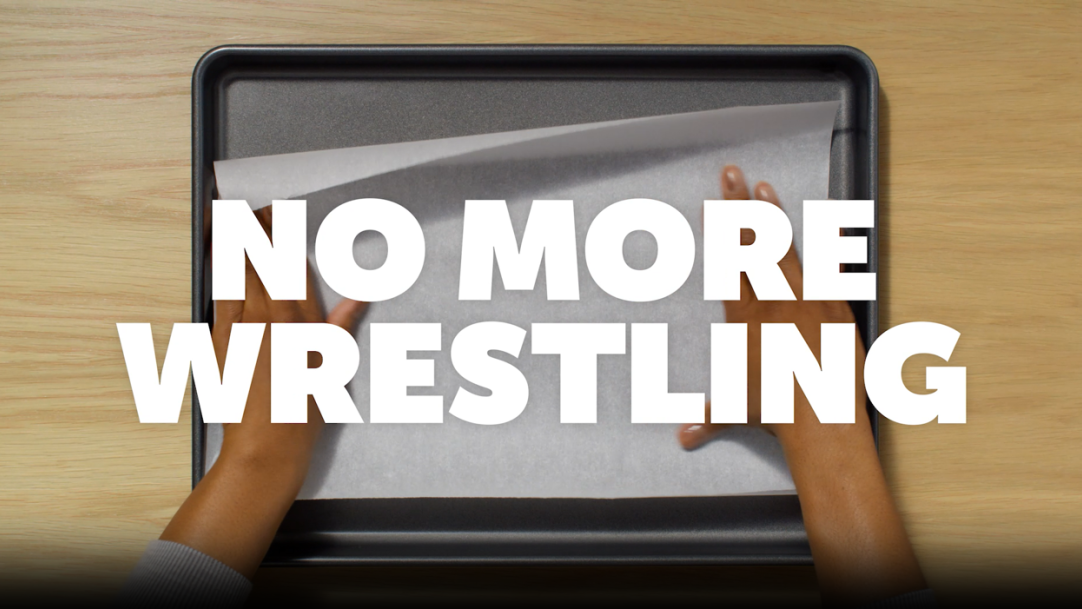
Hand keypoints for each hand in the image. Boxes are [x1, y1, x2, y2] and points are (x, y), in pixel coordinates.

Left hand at [161, 206, 364, 578]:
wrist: (264, 448)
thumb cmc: (304, 413)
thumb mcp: (333, 369)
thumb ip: (341, 328)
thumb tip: (359, 297)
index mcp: (298, 322)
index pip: (287, 264)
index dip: (280, 234)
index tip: (278, 212)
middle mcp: (266, 319)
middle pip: (256, 262)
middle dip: (252, 231)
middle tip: (252, 209)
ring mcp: (238, 329)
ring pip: (232, 274)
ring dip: (231, 245)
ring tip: (229, 221)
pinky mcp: (220, 343)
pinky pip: (218, 298)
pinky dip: (220, 275)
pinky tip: (220, 266)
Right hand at [678, 166, 925, 606]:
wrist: (822, 420)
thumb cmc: (778, 413)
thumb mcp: (738, 411)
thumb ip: (709, 418)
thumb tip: (684, 438)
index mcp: (745, 317)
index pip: (727, 262)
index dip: (718, 230)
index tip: (711, 202)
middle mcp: (774, 301)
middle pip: (751, 243)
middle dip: (738, 206)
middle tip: (731, 173)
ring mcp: (808, 301)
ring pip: (786, 249)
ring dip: (774, 217)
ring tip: (764, 188)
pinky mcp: (837, 311)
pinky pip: (831, 272)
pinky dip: (831, 248)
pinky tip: (832, 225)